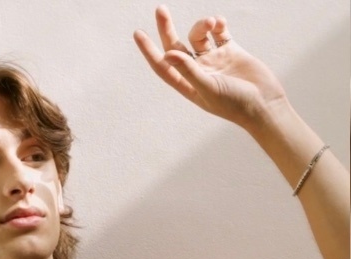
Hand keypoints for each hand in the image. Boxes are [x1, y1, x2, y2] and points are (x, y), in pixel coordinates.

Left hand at [134, 6, 287, 130]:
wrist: (264, 105)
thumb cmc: (235, 104)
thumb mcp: (209, 88)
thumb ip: (188, 70)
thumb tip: (167, 54)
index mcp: (188, 85)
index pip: (163, 66)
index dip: (150, 51)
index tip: (138, 33)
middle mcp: (198, 72)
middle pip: (176, 47)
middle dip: (167, 29)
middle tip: (160, 9)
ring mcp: (214, 61)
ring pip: (199, 36)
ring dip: (201, 25)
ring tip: (210, 23)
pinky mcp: (232, 52)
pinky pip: (219, 32)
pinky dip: (217, 24)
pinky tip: (219, 23)